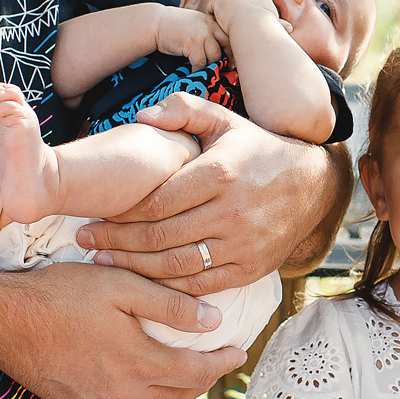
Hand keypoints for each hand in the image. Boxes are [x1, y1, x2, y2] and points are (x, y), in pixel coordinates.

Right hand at [0, 261, 242, 398]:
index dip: (223, 364)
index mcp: (139, 364)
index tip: (238, 352)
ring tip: (186, 374)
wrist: (2, 321)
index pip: (197, 373)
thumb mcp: (122, 287)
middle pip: (178, 397)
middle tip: (216, 363)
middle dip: (203, 381)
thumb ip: (171, 306)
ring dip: (174, 394)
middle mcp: (122, 394)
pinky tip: (142, 382)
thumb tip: (213, 321)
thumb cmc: (61, 295)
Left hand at [76, 96, 335, 296]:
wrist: (312, 185)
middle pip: (160, 237)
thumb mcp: (224, 120)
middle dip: (117, 242)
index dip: (120, 213)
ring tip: (105, 262)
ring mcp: (242, 244)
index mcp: (219, 175)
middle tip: (86, 241)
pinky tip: (143, 281)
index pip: (156, 202)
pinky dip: (169, 288)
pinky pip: (202, 286)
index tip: (93, 216)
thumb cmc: (257, 150)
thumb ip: (182, 111)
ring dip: (135, 268)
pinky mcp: (250, 269)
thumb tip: (141, 116)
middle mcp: (231, 212)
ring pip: (177, 266)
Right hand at [152, 5, 224, 69]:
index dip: (231, 50)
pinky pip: (201, 62)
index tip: (230, 60)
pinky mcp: (192, 44)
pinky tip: (193, 70)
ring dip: (209, 65)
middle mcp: (209, 26)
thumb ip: (208, 32)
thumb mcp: (195, 24)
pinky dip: (197, 69)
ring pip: (214, 57)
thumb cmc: (174, 27)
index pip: (229, 36)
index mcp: (211, 21)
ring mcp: (201, 34)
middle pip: (226, 46)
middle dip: (225, 59)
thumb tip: (221, 53)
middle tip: (222, 69)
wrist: (155, 23)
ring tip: (203, 69)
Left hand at [206, 0, 283, 44]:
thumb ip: (278, 25)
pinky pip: (212, 10)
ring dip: (221, 14)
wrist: (252, 25)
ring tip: (231, 23)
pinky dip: (214, 18)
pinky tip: (223, 22)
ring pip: (221, 4)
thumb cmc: (265, 28)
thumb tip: (290, 30)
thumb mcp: (273, 24)